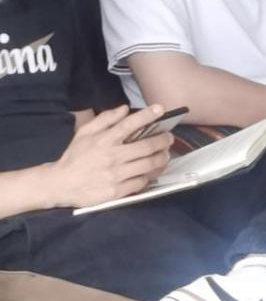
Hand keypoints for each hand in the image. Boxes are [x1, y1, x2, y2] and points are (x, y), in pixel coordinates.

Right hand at [46, 104, 173, 208]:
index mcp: (103, 141)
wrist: (61, 184)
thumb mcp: (84, 133)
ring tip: (165, 154)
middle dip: (163, 140)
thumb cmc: (75, 156)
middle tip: (169, 138)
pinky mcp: (117, 191)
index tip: (160, 109)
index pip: (129, 124)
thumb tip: (125, 108)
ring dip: (162, 158)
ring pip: (149, 165)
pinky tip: (151, 171)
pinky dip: (149, 175)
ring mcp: (115, 175)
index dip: (147, 115)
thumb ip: (105, 119)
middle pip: (147, 146)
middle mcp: (112, 157)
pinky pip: (141, 182)